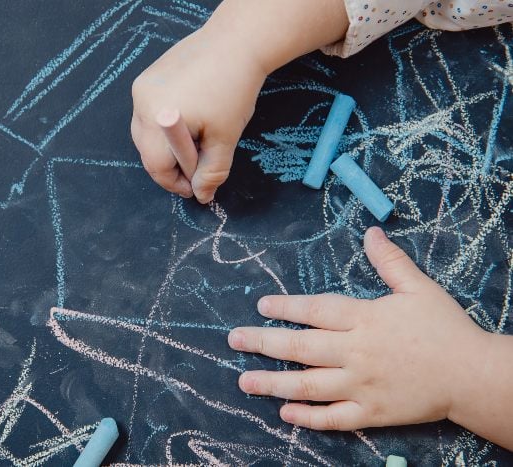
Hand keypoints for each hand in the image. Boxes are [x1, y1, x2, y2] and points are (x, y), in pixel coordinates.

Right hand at [131, 26, 264, 202]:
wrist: (236, 42)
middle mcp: (141, 102)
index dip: (175, 183)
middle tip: (195, 171)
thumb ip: (211, 172)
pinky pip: (148, 113)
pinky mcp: (146, 79)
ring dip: (167, 146)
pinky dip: (165, 126)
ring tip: (195, 144)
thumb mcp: (225, 138)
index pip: (157, 166)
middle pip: (146, 150)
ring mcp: (141, 88)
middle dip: (169, 166)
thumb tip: (201, 195)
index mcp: (158, 118)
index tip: (193, 189)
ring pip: (146, 134)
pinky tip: (189, 122)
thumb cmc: (232, 88)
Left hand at [227, 227, 490, 430]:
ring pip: (310, 385)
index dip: (287, 307)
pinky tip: (285, 413)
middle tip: (234, 340)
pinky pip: (335, 417)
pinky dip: (309, 417)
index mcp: (366, 319)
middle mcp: (357, 352)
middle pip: (302, 347)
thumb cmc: (445, 328)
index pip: (317, 311)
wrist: (472, 374)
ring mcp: (362, 385)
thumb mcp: (419, 288)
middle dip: (264, 342)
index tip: (261, 305)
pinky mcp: (372, 413)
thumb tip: (370, 232)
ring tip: (244, 381)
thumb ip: (390, 262)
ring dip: (274, 383)